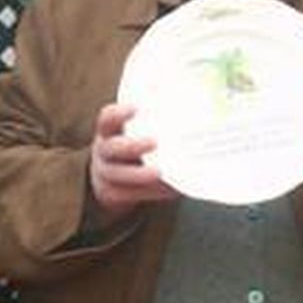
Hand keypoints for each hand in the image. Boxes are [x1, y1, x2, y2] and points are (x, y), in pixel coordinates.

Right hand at [88, 104, 175, 223]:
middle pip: (112, 147)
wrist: (112, 178)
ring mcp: (105, 172)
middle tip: (155, 142)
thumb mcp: (136, 132)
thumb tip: (199, 117)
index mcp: (109, 130)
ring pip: (118, 174)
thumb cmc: (134, 148)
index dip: (118, 113)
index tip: (136, 108)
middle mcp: (103, 150)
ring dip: (140, 174)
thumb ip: (155, 125)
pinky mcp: (111, 193)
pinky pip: (128, 194)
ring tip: (160, 172)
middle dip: (132, 146)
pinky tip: (168, 189)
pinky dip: (149, 192)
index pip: (107, 118)